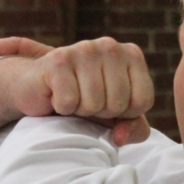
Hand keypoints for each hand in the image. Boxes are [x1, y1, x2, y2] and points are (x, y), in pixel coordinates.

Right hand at [0, 37, 153, 141]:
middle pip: (118, 104)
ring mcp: (84, 49)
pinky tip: (56, 93)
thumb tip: (119, 137)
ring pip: (94, 104)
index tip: (108, 100)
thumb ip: (134, 129)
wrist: (41, 87)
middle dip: (100, 112)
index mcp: (131, 54)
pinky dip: (61, 107)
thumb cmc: (85, 99)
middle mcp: (110, 46)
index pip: (143, 101)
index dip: (125, 113)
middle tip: (85, 98)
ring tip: (72, 95)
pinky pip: (69, 102)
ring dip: (80, 110)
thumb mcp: (118, 118)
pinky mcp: (58, 60)